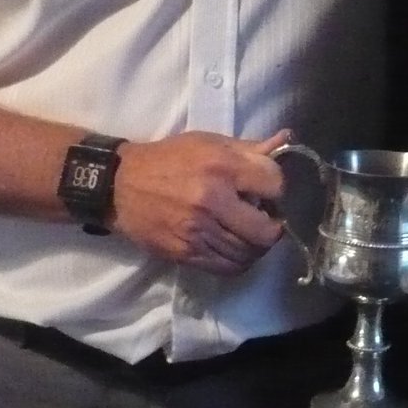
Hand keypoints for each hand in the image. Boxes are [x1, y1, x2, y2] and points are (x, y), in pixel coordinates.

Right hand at [112, 130, 288, 274]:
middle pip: (266, 230)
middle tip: (264, 219)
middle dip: (273, 227)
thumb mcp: (209, 142)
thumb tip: (286, 139)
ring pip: (248, 253)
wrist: (121, 185)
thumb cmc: (169, 159)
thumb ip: (249, 147)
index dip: (277, 189)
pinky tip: (234, 248)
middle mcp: (212, 201)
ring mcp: (198, 231)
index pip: (275, 185)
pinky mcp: (186, 253)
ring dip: (256, 246)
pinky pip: (227, 268)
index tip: (267, 191)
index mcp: (221, 167)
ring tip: (248, 234)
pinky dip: (239, 261)